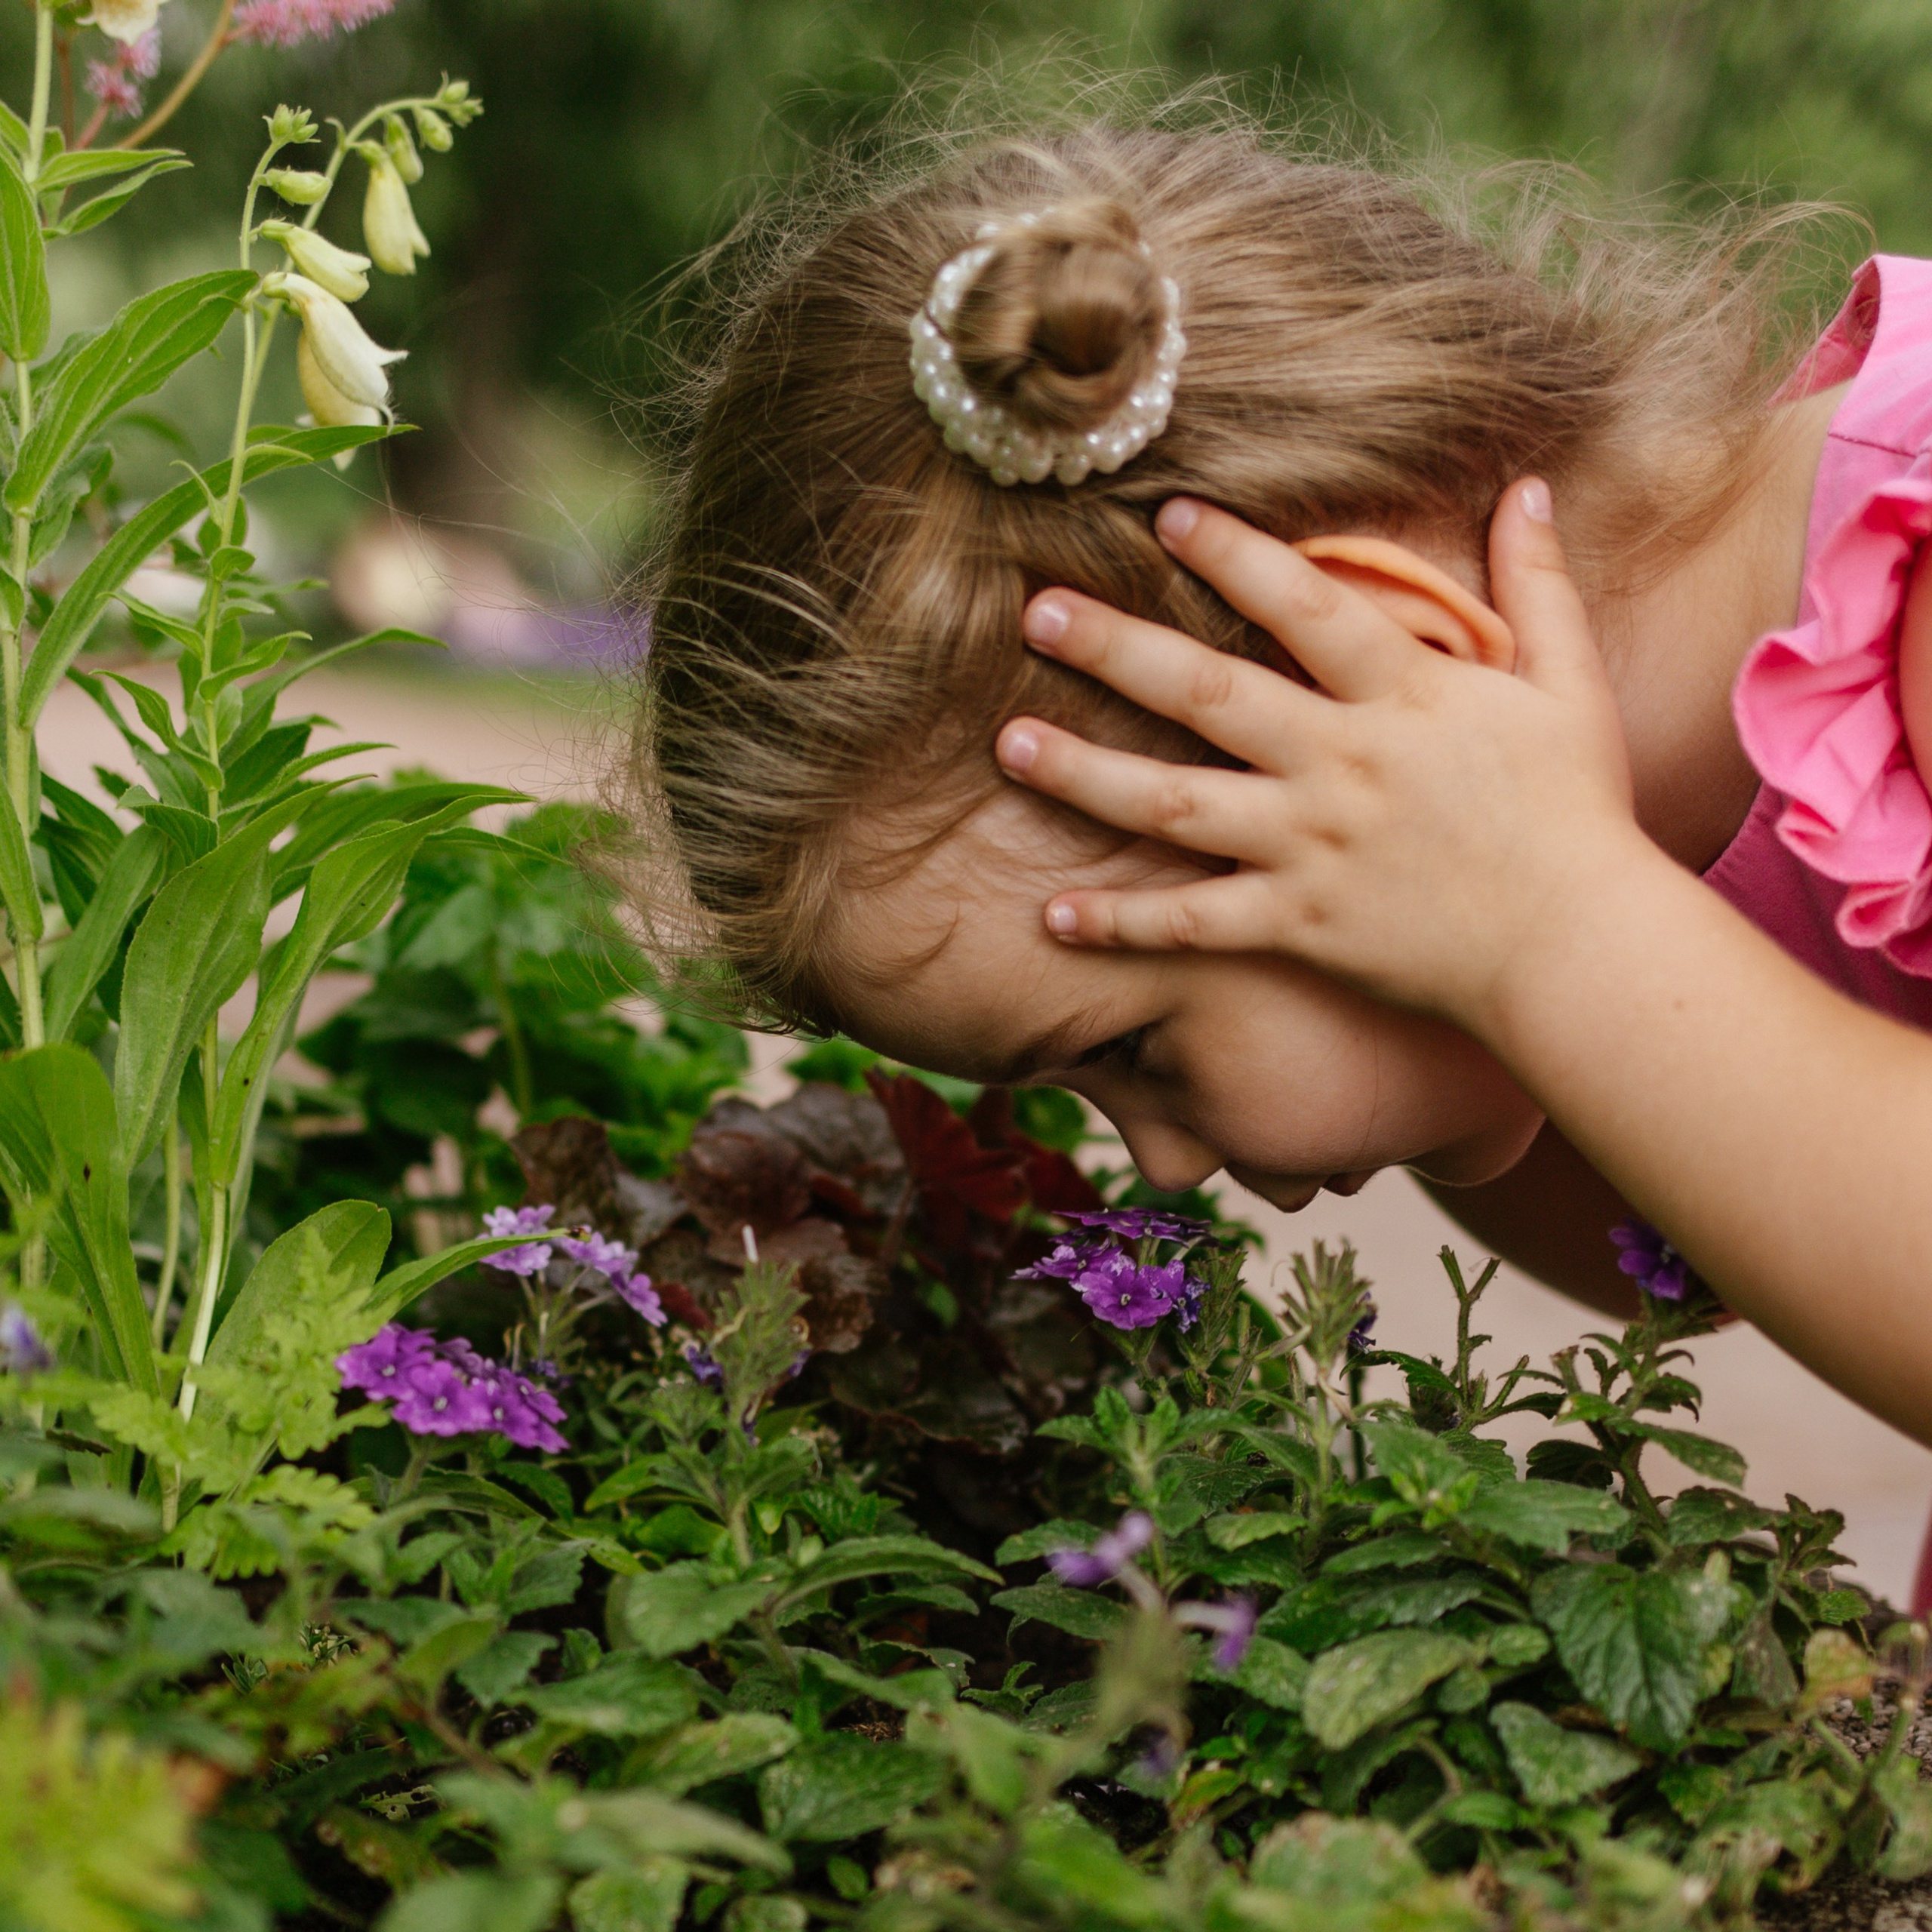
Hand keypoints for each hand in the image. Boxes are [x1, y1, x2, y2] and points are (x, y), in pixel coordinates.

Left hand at [993, 481, 1650, 1035]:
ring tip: (1007, 743)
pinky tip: (1051, 916)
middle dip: (1116, 649)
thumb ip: (1537, 587)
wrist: (1580, 948)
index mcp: (1405, 694)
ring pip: (1173, 805)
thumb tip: (1530, 487)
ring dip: (1085, 773)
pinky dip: (1121, 924)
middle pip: (1207, 694)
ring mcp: (1312, 848)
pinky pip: (1193, 924)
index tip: (1161, 517)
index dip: (1232, 554)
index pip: (1304, 605)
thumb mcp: (1570, 686)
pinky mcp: (1298, 926)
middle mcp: (1342, 763)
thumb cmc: (1578, 814)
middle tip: (1036, 613)